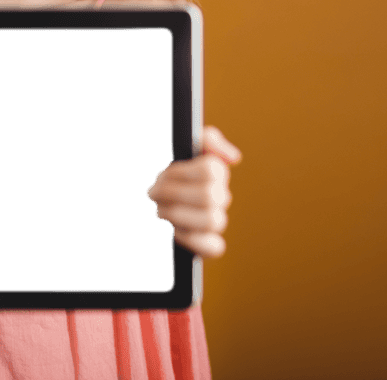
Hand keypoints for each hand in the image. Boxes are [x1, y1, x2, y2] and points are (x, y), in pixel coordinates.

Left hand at [145, 126, 240, 257]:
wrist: (153, 196)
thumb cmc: (169, 171)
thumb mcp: (184, 145)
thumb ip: (208, 139)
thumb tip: (233, 158)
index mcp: (216, 172)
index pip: (212, 170)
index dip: (182, 172)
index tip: (163, 173)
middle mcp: (220, 197)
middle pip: (209, 196)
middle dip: (175, 193)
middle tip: (154, 192)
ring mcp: (215, 220)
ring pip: (214, 220)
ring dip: (179, 215)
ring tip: (160, 211)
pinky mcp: (208, 243)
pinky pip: (214, 247)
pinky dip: (192, 239)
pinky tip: (173, 231)